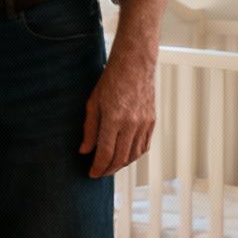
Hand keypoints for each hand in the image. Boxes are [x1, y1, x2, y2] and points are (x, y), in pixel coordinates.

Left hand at [80, 58, 154, 177]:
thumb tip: (85, 151)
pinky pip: (144, 146)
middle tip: (99, 173)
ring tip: (110, 166)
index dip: (98, 167)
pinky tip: (125, 155)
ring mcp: (144, 123)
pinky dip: (134, 155)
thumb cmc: (111, 80)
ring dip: (122, 164)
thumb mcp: (93, 103)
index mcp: (114, 119)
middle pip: (120, 158)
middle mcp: (131, 124)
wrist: (135, 64)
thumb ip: (89, 129)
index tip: (91, 173)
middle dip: (108, 170)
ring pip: (134, 155)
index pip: (106, 153)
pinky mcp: (152, 121)